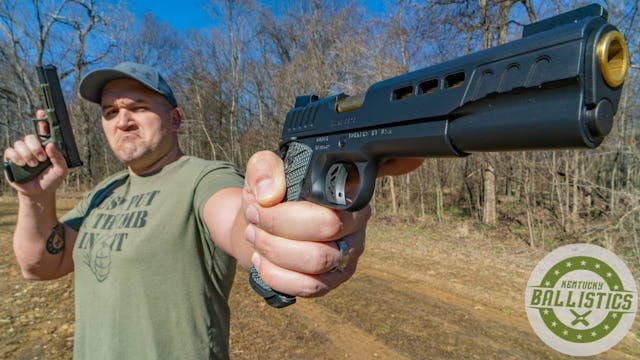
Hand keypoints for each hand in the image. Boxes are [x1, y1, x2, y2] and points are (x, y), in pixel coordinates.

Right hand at [3, 110, 67, 195]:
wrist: (38, 193)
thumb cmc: (51, 180)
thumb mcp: (61, 171)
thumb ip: (59, 158)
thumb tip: (50, 144)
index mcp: (46, 146)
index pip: (44, 130)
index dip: (42, 120)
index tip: (41, 112)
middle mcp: (33, 146)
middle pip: (30, 136)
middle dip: (35, 146)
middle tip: (41, 159)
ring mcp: (22, 152)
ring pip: (20, 143)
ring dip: (27, 154)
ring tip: (33, 165)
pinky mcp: (11, 159)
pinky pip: (10, 151)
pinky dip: (16, 157)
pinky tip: (22, 164)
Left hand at [243, 151, 370, 296]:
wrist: (261, 222)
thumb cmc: (271, 194)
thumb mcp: (263, 170)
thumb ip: (264, 168)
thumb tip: (269, 195)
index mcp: (348, 195)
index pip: (330, 215)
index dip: (289, 215)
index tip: (260, 205)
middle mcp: (355, 228)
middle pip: (324, 240)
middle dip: (278, 234)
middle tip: (254, 221)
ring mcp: (346, 258)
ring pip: (316, 266)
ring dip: (275, 253)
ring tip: (254, 237)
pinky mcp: (330, 282)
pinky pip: (308, 288)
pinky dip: (277, 275)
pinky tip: (261, 260)